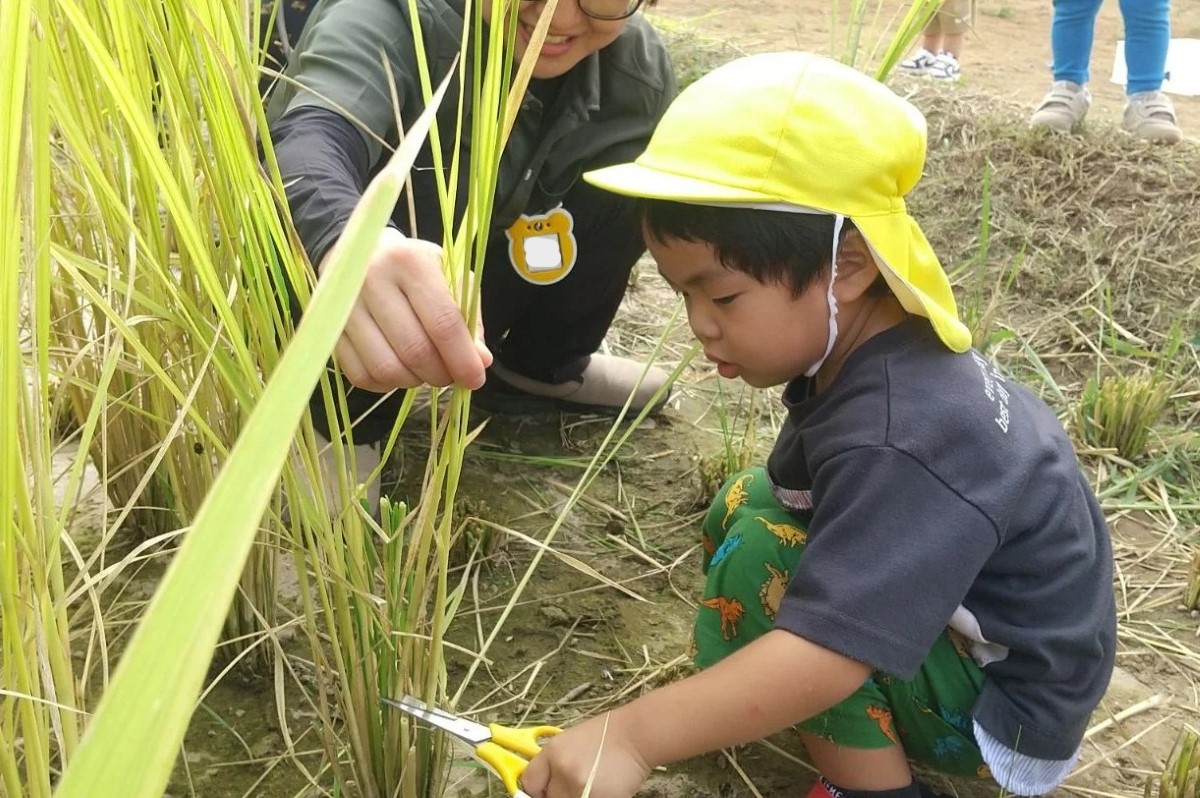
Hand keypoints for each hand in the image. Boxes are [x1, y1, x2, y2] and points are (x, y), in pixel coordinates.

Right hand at [327, 226, 491, 391]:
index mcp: (410, 261)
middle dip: (440, 374)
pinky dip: (386, 384)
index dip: (462, 358)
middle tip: (451, 376)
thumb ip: (469, 319)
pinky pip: (361, 375)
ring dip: (414, 381)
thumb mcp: (449, 278)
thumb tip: (480, 362)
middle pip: (414, 350)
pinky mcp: (329, 329)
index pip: (442, 322)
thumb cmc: (415, 268)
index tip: (476, 379)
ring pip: (386, 368)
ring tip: (425, 371)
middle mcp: (372, 279)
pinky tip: (399, 370)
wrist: (362, 251)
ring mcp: (344, 306)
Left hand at [520, 712, 650, 797]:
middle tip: (576, 786)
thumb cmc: (606, 736)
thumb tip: (544, 790)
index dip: (537, 792)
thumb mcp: (570, 742)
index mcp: (553, 752)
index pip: (530, 784)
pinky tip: (604, 789)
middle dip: (561, 795)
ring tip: (593, 786)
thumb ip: (554, 765)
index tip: (546, 793)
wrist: (636, 735)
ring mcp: (580, 786)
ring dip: (577, 797)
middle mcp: (563, 769)